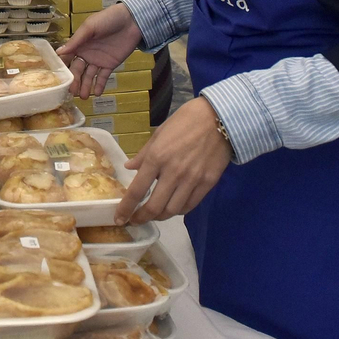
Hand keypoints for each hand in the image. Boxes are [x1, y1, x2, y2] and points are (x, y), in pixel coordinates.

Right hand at [57, 5, 142, 97]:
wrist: (131, 20)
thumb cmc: (107, 19)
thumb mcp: (89, 27)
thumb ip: (76, 41)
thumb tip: (58, 53)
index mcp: (79, 44)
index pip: (67, 58)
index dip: (62, 68)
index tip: (57, 80)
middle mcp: (86, 54)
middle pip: (77, 70)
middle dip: (74, 81)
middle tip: (72, 92)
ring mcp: (98, 60)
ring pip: (89, 76)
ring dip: (85, 86)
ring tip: (83, 97)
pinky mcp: (110, 65)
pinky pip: (103, 77)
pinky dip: (99, 85)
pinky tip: (96, 94)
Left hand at [115, 97, 232, 223]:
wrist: (219, 117)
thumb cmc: (185, 121)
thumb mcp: (158, 133)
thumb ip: (144, 154)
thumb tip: (129, 168)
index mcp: (156, 158)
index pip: (136, 191)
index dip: (126, 209)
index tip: (119, 219)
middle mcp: (173, 173)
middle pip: (154, 207)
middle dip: (142, 218)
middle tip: (136, 221)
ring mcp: (192, 180)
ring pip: (173, 210)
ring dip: (161, 216)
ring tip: (155, 214)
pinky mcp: (208, 183)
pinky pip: (190, 205)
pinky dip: (179, 210)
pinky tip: (173, 207)